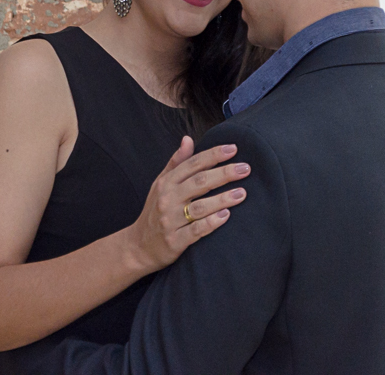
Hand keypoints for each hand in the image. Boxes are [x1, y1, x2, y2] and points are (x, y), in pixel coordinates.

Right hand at [123, 137, 250, 274]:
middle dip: (224, 174)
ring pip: (200, 206)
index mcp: (166, 183)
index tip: (233, 148)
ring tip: (242, 193)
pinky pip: (196, 230)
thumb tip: (188, 139)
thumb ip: (176, 163)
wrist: (138, 246)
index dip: (213, 155)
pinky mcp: (175, 241)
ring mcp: (170, 220)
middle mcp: (167, 199)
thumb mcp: (160, 184)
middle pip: (199, 182)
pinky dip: (212, 222)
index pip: (192, 164)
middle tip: (245, 169)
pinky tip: (227, 215)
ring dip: (223, 198)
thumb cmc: (154, 211)